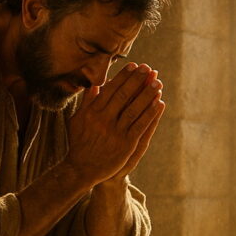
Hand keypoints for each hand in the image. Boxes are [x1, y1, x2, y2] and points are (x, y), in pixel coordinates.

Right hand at [65, 62, 163, 186]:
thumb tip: (94, 84)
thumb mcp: (77, 120)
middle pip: (124, 95)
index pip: (110, 89)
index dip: (123, 76)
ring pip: (134, 109)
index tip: (134, 65)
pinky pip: (140, 125)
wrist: (82, 169)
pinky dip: (151, 113)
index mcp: (92, 112)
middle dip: (137, 80)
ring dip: (147, 94)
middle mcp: (103, 120)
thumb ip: (86, 102)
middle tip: (149, 69)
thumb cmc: (79, 143)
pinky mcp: (125, 144)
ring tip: (158, 82)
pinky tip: (159, 103)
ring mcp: (115, 132)